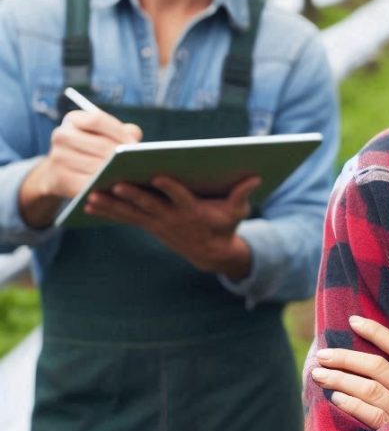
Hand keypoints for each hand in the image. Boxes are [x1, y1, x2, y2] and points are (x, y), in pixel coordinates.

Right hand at [19, 110, 141, 227]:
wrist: (62, 171)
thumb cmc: (94, 149)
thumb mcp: (108, 135)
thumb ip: (125, 133)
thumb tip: (135, 144)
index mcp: (74, 119)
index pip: (98, 120)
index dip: (119, 132)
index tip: (135, 145)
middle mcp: (61, 135)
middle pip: (98, 144)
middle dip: (120, 156)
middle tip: (139, 164)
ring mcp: (56, 157)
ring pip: (93, 166)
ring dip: (114, 173)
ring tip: (133, 176)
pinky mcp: (56, 179)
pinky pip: (84, 185)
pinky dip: (101, 187)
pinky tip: (116, 189)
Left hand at [84, 174, 259, 276]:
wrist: (211, 254)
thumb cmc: (225, 226)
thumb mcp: (238, 211)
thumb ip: (243, 193)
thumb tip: (257, 176)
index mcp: (195, 212)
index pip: (181, 198)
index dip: (171, 188)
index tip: (160, 176)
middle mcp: (173, 219)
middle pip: (150, 205)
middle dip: (133, 196)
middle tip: (116, 185)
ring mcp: (159, 224)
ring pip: (133, 213)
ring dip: (112, 205)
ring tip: (92, 196)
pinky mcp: (150, 226)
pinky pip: (126, 218)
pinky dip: (108, 211)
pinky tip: (89, 203)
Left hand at [312, 315, 388, 430]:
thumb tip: (379, 368)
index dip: (376, 332)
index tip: (353, 321)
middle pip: (378, 367)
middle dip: (347, 358)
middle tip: (322, 354)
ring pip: (370, 388)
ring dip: (341, 379)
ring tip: (319, 375)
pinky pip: (372, 414)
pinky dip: (352, 404)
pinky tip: (336, 398)